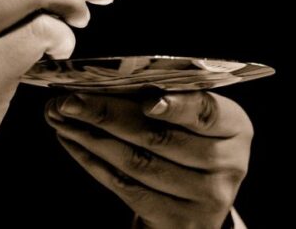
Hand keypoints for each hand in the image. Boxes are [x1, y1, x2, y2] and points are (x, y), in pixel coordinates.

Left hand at [46, 92, 252, 228]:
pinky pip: (126, 187)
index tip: (145, 100)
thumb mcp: (190, 122)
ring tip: (61, 118)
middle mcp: (227, 164)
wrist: (193, 206)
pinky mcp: (177, 220)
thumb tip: (103, 79)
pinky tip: (73, 142)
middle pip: (159, 137)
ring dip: (91, 137)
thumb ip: (161, 99)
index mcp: (235, 128)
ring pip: (137, 162)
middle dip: (107, 114)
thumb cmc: (187, 146)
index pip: (205, 113)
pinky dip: (94, 162)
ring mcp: (204, 198)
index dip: (176, 107)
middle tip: (69, 100)